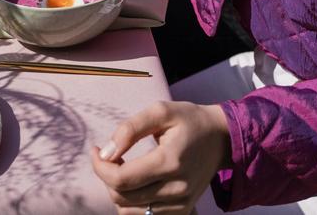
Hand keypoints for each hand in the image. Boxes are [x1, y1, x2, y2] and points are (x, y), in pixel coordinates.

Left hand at [92, 100, 230, 213]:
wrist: (221, 139)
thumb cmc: (189, 120)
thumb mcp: (161, 111)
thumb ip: (131, 128)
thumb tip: (106, 151)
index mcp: (170, 162)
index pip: (122, 179)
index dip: (100, 167)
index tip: (95, 150)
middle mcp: (176, 189)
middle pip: (122, 198)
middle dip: (106, 176)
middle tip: (109, 154)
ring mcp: (180, 205)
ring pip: (130, 211)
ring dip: (117, 191)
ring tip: (122, 167)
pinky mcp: (182, 212)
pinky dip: (131, 202)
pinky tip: (135, 182)